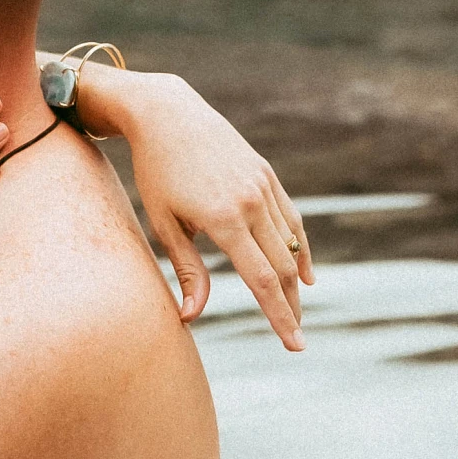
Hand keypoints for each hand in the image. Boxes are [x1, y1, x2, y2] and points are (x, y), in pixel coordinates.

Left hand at [91, 69, 314, 348]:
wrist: (166, 114)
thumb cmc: (155, 172)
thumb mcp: (164, 223)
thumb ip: (187, 270)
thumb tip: (192, 316)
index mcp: (224, 219)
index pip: (262, 280)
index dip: (280, 317)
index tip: (294, 344)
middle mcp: (251, 202)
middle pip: (282, 268)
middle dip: (290, 307)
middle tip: (296, 341)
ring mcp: (262, 186)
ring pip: (290, 244)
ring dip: (295, 282)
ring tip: (296, 311)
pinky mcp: (266, 175)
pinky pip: (291, 218)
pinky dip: (299, 248)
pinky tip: (302, 272)